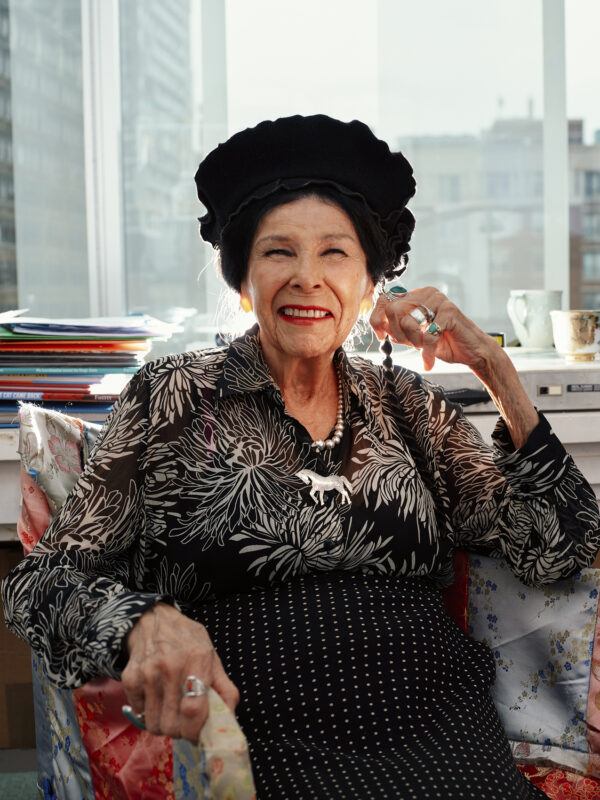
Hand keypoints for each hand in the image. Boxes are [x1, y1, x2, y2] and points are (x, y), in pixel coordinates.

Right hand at [121, 603, 239, 742]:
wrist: (153, 620)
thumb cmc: (187, 641)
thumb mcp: (211, 655)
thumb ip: (224, 686)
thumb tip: (228, 718)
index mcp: (197, 660)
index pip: (193, 709)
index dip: (196, 730)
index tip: (198, 734)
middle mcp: (171, 666)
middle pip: (172, 724)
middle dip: (180, 731)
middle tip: (184, 723)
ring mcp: (148, 673)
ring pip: (154, 724)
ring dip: (163, 725)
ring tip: (170, 711)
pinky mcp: (130, 678)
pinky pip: (139, 714)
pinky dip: (147, 713)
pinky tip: (155, 698)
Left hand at [370, 286, 499, 372]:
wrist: (472, 352)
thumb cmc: (444, 343)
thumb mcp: (414, 336)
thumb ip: (398, 329)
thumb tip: (380, 326)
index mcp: (416, 296)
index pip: (386, 299)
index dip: (378, 319)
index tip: (381, 336)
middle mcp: (426, 293)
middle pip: (393, 310)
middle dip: (398, 333)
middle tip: (410, 345)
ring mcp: (439, 300)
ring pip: (408, 321)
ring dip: (413, 342)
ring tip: (423, 349)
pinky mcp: (450, 312)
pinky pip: (428, 336)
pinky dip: (427, 352)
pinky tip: (429, 361)